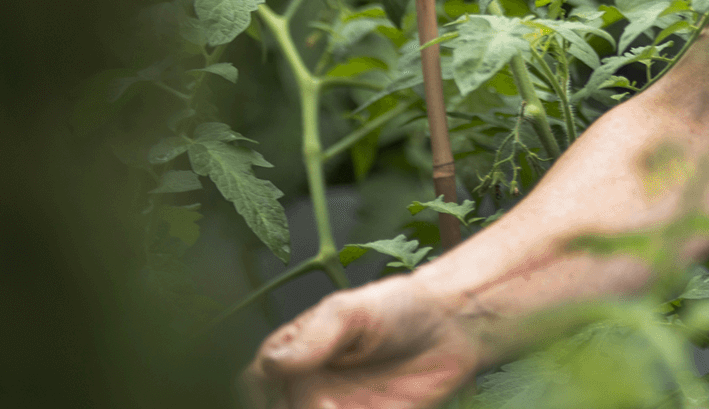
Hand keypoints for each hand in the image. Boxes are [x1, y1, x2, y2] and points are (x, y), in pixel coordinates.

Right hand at [239, 274, 483, 408]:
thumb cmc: (397, 308)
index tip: (281, 393)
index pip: (256, 382)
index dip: (257, 395)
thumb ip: (315, 336)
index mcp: (294, 354)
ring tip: (340, 408)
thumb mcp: (351, 311)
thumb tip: (273, 364)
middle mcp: (308, 389)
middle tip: (324, 403)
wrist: (452, 330)